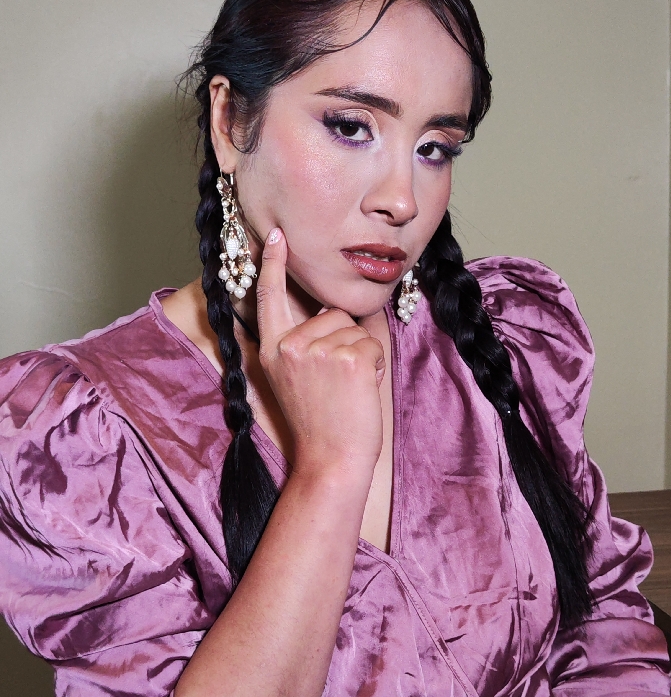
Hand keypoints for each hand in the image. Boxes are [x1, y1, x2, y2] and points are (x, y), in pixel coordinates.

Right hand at [256, 228, 385, 478]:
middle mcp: (288, 346)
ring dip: (360, 354)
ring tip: (345, 389)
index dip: (271, 264)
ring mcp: (316, 350)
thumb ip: (301, 346)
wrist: (330, 461)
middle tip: (335, 383)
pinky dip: (374, 364)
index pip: (269, 298)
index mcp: (271, 351)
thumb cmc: (319, 424)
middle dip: (344, 340)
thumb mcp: (294, 380)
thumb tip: (328, 313)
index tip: (275, 234)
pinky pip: (372, 342)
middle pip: (331, 314)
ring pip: (354, 328)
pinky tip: (360, 390)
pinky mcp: (346, 357)